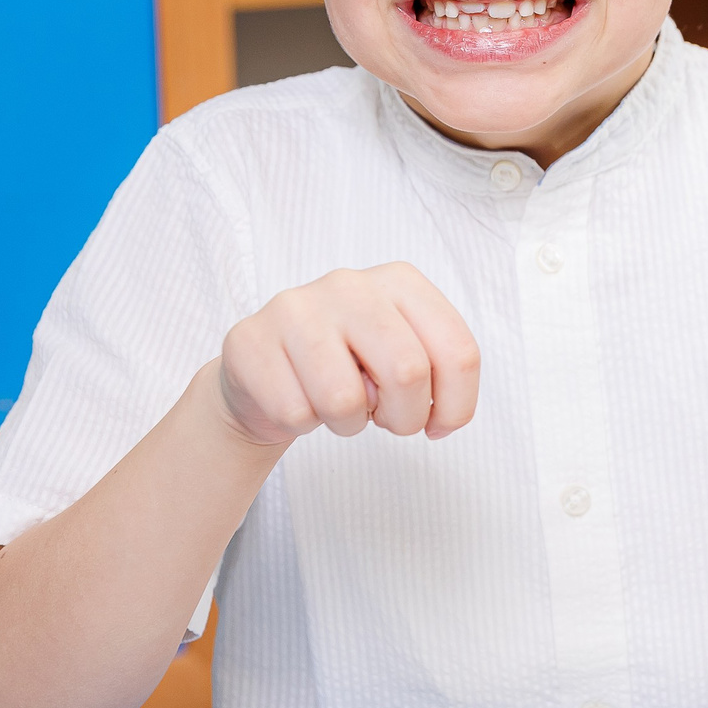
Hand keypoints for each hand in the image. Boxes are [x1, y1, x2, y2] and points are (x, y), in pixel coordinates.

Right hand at [215, 262, 480, 447]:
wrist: (268, 373)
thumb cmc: (348, 367)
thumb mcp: (404, 358)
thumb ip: (435, 375)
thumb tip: (439, 414)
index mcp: (401, 281)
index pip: (458, 352)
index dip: (456, 406)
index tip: (438, 425)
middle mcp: (350, 284)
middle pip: (407, 372)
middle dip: (405, 418)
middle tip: (387, 419)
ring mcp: (295, 307)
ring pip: (344, 399)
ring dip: (348, 424)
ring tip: (338, 405)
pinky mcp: (249, 339)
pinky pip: (295, 412)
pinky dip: (303, 424)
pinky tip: (299, 398)